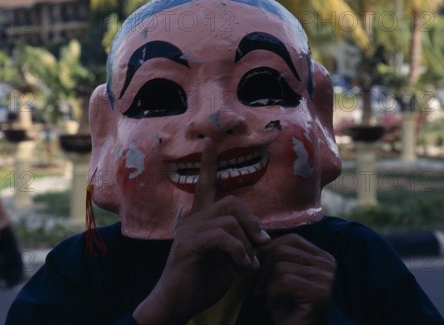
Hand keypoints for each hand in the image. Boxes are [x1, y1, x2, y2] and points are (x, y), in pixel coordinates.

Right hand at [133, 138, 270, 324]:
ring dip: (248, 243)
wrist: (179, 303)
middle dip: (252, 221)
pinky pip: (223, 236)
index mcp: (201, 219)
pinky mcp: (189, 244)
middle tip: (263, 243)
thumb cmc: (203, 280)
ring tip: (251, 264)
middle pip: (231, 202)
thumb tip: (262, 235)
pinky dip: (240, 252)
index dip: (209, 163)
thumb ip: (240, 241)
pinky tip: (244, 267)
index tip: (210, 141)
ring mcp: (189, 230)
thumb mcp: (229, 258)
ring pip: (230, 220)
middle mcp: (193, 219)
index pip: (206, 185)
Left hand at [256, 234, 335, 324]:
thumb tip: (258, 239)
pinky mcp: (319, 293)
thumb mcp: (284, 276)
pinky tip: (272, 304)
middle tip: (259, 286)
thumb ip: (279, 257)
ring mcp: (326, 279)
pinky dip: (271, 291)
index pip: (291, 239)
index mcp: (323, 257)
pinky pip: (284, 280)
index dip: (268, 249)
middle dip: (263, 267)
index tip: (256, 265)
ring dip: (266, 282)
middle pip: (283, 250)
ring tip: (266, 296)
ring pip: (281, 265)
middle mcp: (329, 264)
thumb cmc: (289, 307)